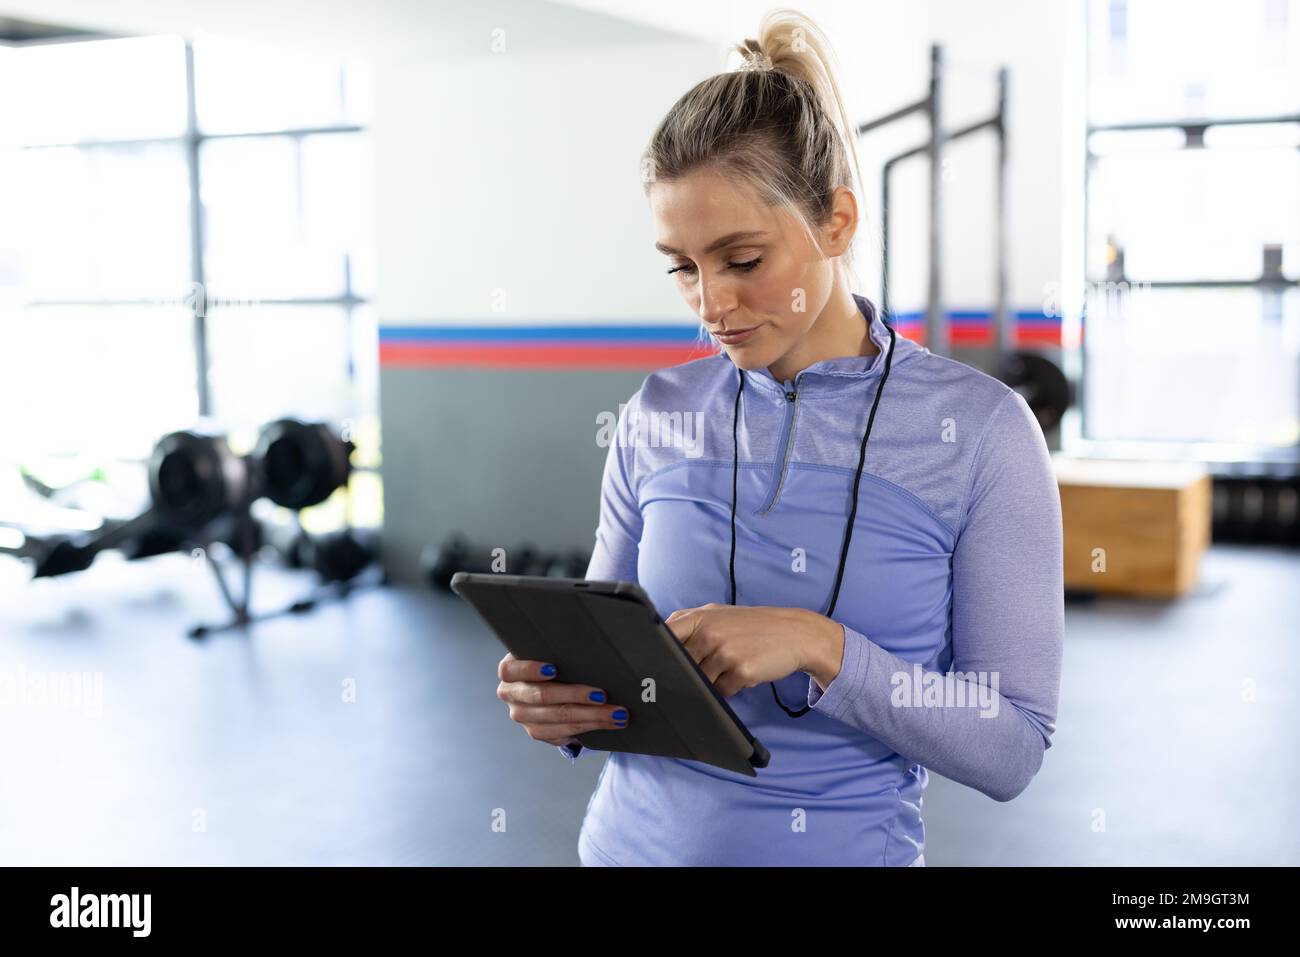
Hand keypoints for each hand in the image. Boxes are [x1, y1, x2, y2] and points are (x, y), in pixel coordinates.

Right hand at [496, 652, 629, 746]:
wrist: (553, 684)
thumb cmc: (557, 661)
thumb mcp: (552, 651)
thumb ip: (560, 647)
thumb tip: (592, 641)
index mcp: (510, 670)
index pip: (511, 670)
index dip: (531, 669)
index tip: (554, 669)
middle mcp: (511, 694)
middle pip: (542, 696)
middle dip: (575, 695)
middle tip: (602, 695)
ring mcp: (523, 716)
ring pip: (558, 718)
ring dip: (592, 716)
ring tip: (617, 713)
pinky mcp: (537, 732)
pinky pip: (565, 733)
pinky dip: (591, 727)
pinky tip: (610, 722)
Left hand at [663, 604, 843, 697]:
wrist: (794, 633)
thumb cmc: (752, 626)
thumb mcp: (718, 615)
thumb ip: (689, 626)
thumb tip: (657, 647)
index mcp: (699, 618)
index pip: (664, 637)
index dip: (656, 653)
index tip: (654, 665)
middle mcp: (709, 634)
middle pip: (680, 666)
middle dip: (687, 674)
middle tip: (705, 669)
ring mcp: (725, 653)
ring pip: (700, 682)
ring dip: (711, 682)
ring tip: (728, 667)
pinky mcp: (741, 672)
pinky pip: (722, 692)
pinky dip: (728, 689)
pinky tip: (741, 674)